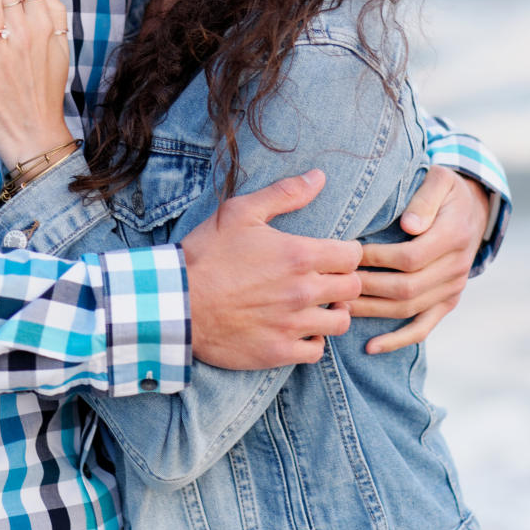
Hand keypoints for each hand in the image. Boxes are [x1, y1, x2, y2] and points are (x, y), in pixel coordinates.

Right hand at [182, 171, 362, 369]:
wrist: (176, 301)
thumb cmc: (207, 253)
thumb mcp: (241, 212)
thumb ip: (285, 194)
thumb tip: (319, 176)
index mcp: (299, 255)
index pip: (352, 255)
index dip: (347, 251)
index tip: (336, 252)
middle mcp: (303, 291)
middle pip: (353, 288)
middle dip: (344, 279)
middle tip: (327, 277)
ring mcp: (293, 325)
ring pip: (341, 321)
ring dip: (334, 310)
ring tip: (319, 304)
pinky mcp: (280, 352)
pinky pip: (317, 351)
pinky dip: (313, 340)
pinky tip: (300, 328)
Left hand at [353, 167, 490, 353]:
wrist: (473, 210)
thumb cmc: (446, 189)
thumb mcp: (440, 180)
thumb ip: (425, 200)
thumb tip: (409, 225)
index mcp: (454, 235)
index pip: (410, 256)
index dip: (376, 258)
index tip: (347, 253)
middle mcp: (457, 267)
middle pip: (407, 287)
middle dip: (367, 287)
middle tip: (333, 283)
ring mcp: (453, 289)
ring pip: (409, 309)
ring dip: (372, 311)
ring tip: (339, 307)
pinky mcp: (447, 302)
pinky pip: (423, 327)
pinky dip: (398, 340)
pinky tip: (370, 348)